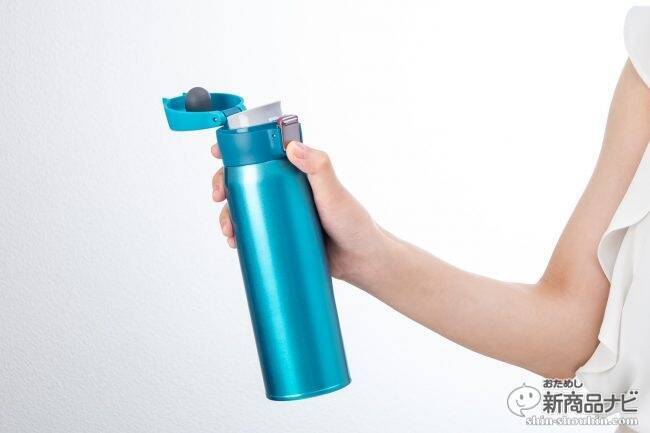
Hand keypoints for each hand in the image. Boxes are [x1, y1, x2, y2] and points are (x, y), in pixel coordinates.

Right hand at [210, 141, 385, 280]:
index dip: (237, 151)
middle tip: (218, 196)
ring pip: (245, 208)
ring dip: (228, 215)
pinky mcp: (280, 236)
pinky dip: (240, 235)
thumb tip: (292, 147)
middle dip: (224, 185)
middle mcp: (285, 190)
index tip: (218, 153)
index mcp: (296, 172)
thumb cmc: (353, 223)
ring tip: (229, 230)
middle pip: (245, 180)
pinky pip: (254, 231)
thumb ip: (319, 167)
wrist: (361, 262)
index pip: (262, 153)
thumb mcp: (335, 193)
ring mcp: (281, 213)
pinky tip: (234, 242)